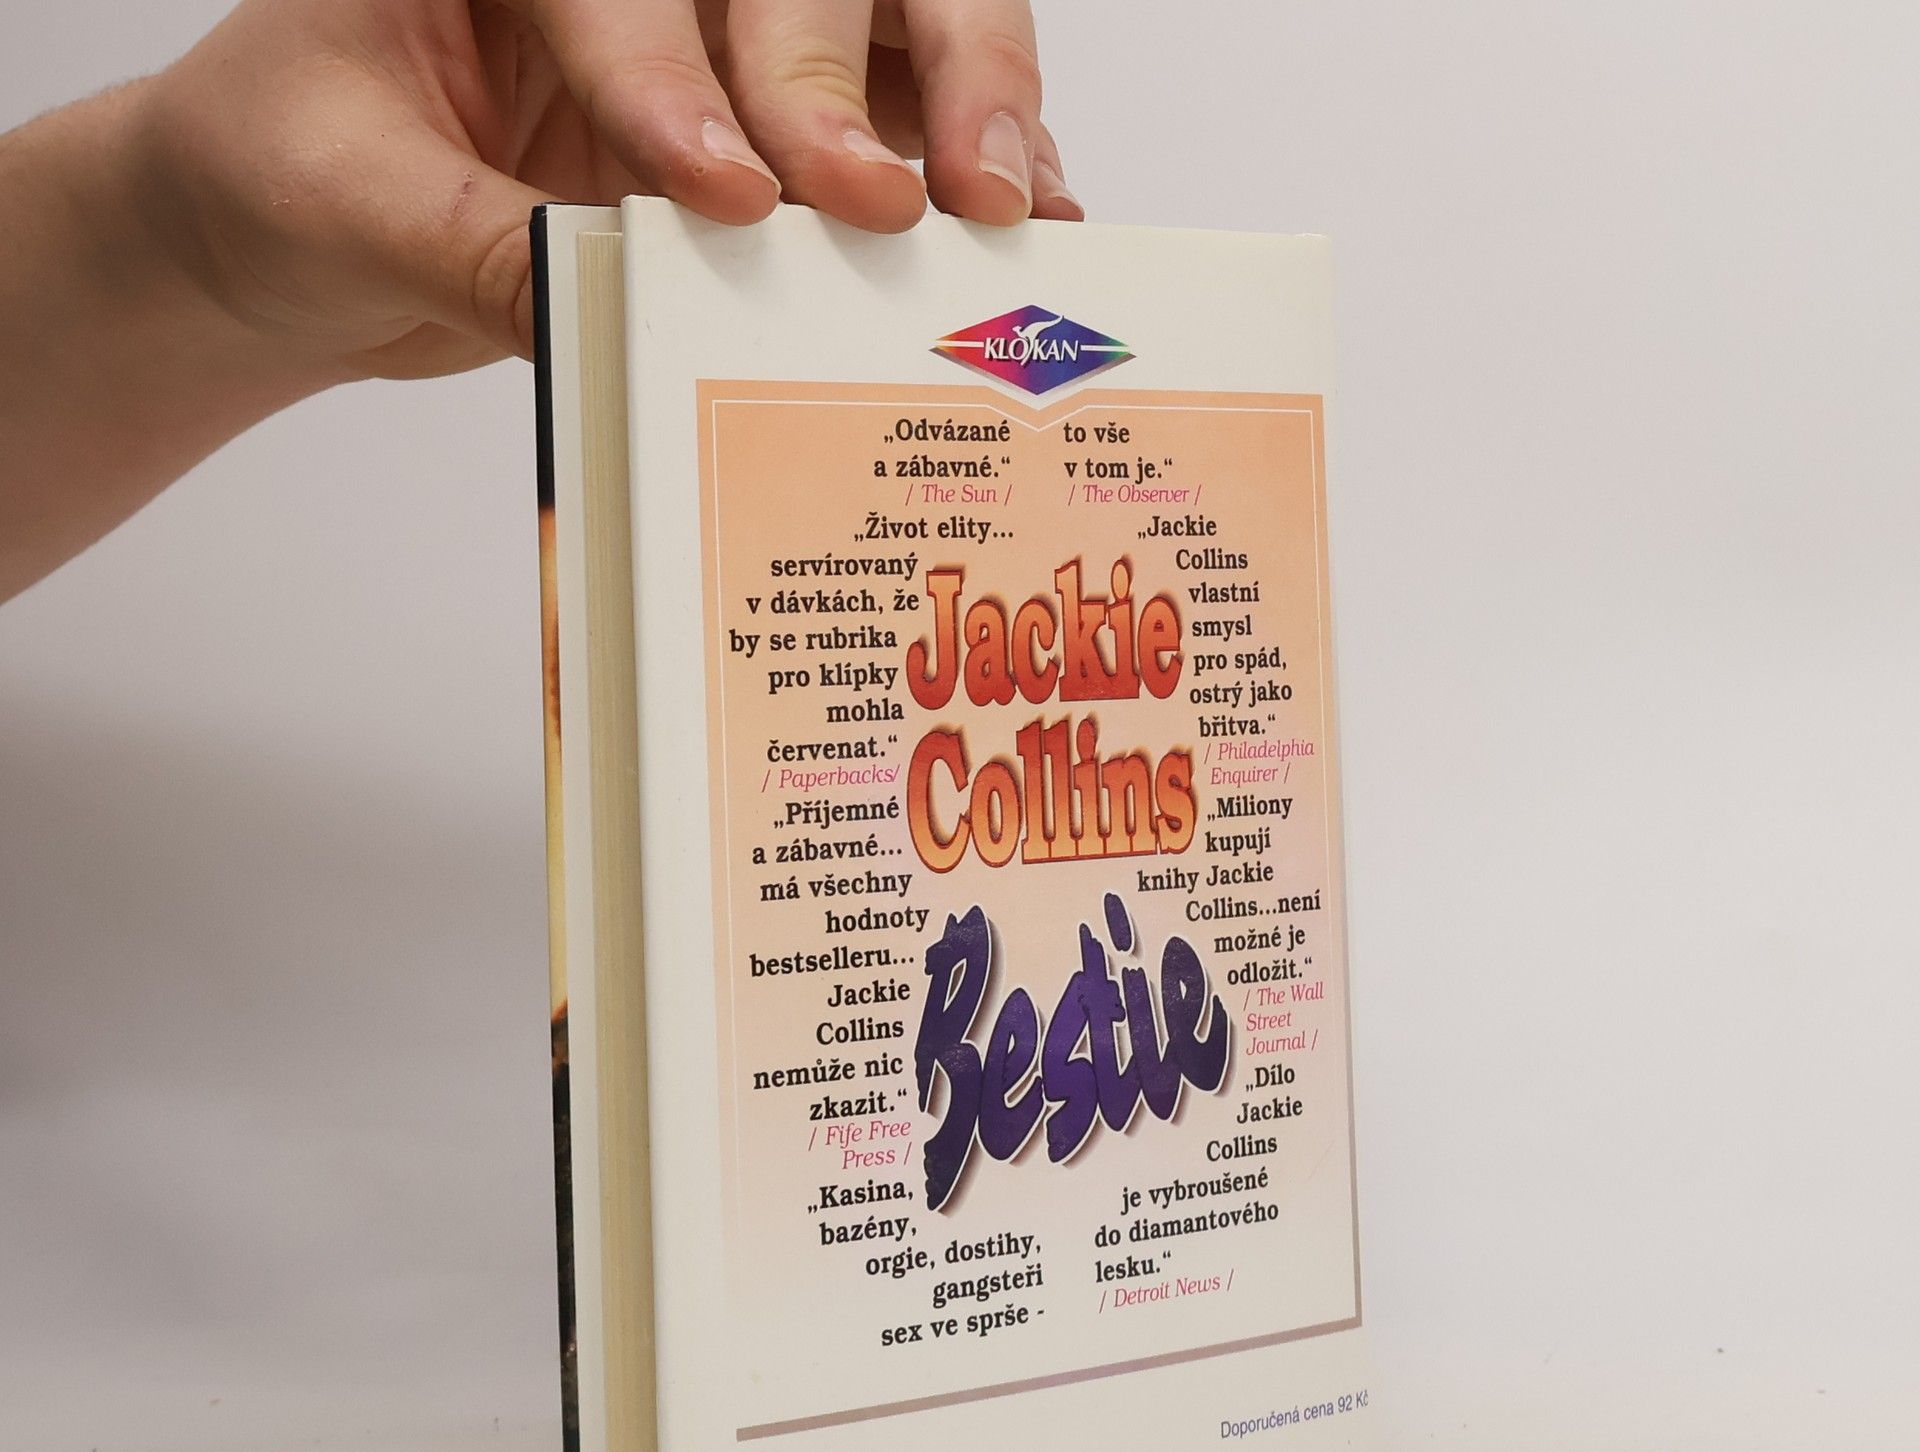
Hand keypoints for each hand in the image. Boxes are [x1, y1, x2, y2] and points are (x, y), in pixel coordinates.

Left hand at [132, 0, 1081, 382]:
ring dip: (962, 96)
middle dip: (847, 76)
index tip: (718, 192)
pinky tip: (1024, 218)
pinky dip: (965, 162)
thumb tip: (600, 308)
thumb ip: (470, 246)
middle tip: (891, 202)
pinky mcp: (771, 117)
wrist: (299, 227)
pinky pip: (897, 117)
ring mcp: (718, 31)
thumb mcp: (344, 201)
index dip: (668, 76)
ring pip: (886, 13)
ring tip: (1002, 206)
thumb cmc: (289, 169)